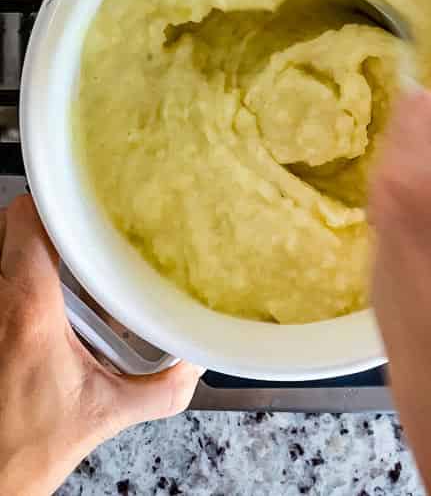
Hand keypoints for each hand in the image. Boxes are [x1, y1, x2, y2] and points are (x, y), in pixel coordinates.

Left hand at [0, 194, 199, 495]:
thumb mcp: (106, 414)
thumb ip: (162, 388)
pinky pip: (5, 279)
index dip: (56, 200)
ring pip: (5, 251)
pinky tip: (59, 291)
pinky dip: (28, 272)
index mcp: (29, 312)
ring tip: (78, 253)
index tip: (89, 197)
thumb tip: (198, 359)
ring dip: (38, 245)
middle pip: (11, 225)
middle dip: (50, 215)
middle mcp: (0, 304)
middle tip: (89, 222)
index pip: (27, 224)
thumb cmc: (30, 447)